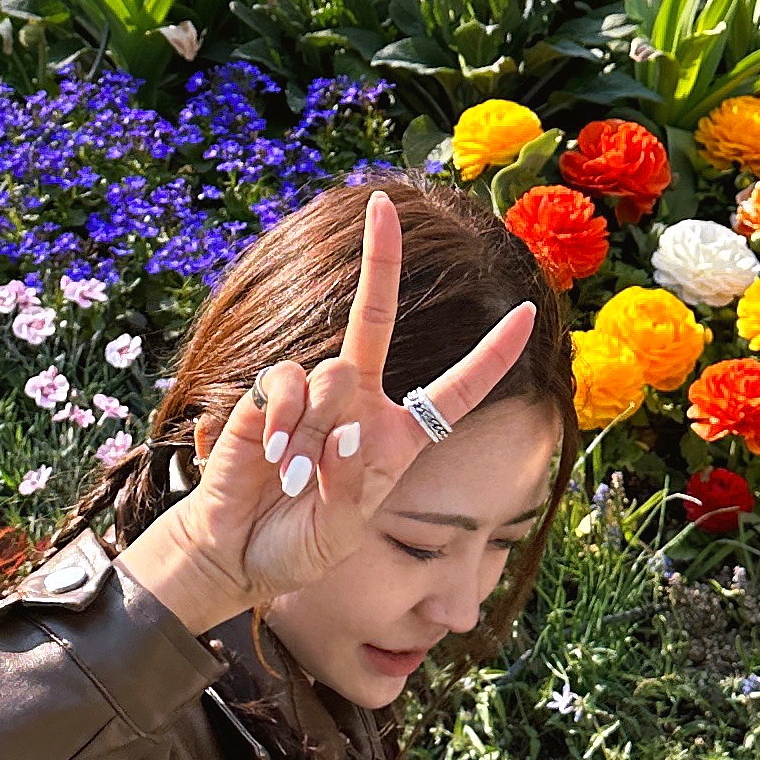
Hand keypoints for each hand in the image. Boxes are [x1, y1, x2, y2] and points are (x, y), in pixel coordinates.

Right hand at [117, 190, 537, 631]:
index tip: (524, 313)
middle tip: (380, 206)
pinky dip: (284, 420)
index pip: (454, 391)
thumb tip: (355, 430)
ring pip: (332, 370)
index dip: (489, 356)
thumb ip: (355, 482)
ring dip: (316, 429)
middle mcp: (356, 405)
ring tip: (295, 477)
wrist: (235, 554)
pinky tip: (272, 457)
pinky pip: (286, 383)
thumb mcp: (342, 531)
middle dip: (379, 260)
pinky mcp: (263, 399)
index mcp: (396, 439)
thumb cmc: (299, 546)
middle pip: (374, 318)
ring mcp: (309, 397)